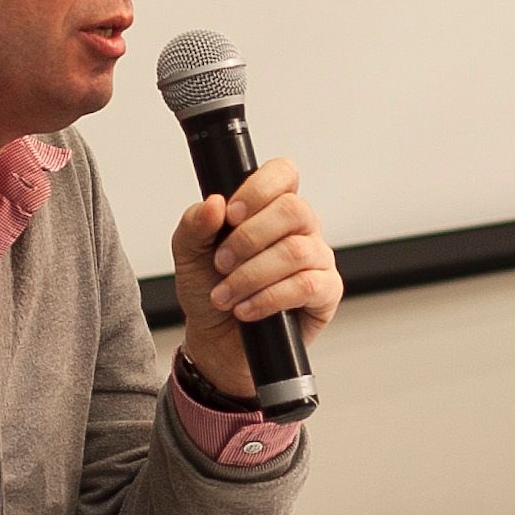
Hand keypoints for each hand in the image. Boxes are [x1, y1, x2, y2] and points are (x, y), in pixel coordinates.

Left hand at [170, 158, 341, 402]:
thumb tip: (214, 204)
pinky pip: (307, 285)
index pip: (283, 174)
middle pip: (293, 209)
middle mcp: (301, 228)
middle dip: (249, 238)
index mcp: (271, 208)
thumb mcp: (188, 254)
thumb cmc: (209, 291)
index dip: (259, 188)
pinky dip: (269, 298)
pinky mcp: (326, 292)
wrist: (216, 341)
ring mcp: (317, 259)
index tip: (229, 214)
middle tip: (221, 262)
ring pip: (296, 251)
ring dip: (252, 275)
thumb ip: (195, 224)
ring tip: (226, 295)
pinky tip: (246, 309)